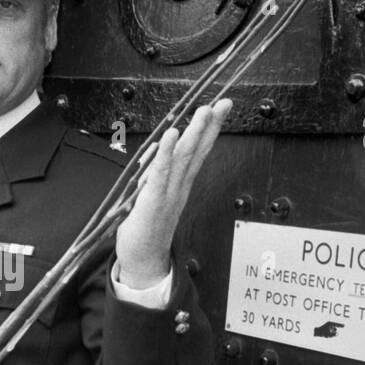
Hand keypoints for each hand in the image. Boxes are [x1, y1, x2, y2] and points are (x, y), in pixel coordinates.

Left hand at [115, 100, 231, 287]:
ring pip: (183, 158)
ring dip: (194, 133)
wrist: (142, 260)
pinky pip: (161, 173)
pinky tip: (172, 136)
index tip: (222, 107)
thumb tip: (159, 151)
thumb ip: (159, 174)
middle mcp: (178, 186)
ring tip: (204, 112)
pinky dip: (166, 153)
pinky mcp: (152, 201)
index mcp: (180, 183)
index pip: (199, 150)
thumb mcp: (155, 195)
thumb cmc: (146, 227)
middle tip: (222, 103)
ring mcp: (168, 193)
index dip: (211, 128)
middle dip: (210, 125)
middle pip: (196, 150)